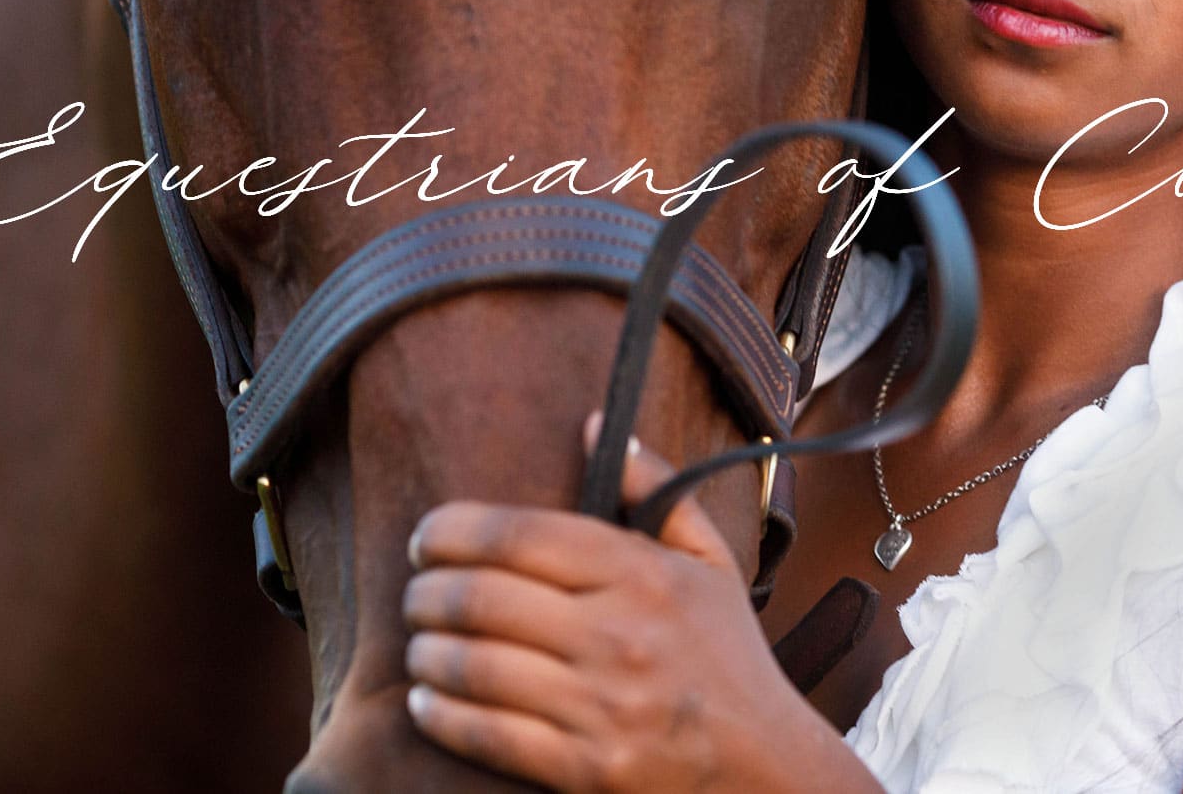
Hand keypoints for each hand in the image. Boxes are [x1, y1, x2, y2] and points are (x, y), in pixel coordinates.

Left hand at [401, 413, 876, 791]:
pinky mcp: (587, 767)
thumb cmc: (727, 652)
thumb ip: (655, 486)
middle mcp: (617, 635)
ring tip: (419, 645)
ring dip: (425, 653)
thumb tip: (595, 423)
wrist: (766, 764)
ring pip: (474, 667)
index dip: (450, 530)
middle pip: (481, 598)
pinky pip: (488, 735)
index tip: (426, 537)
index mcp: (640, 573)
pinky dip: (440, 715)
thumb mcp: (708, 559)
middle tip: (416, 594)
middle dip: (426, 593)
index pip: (517, 534)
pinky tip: (426, 701)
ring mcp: (601, 706)